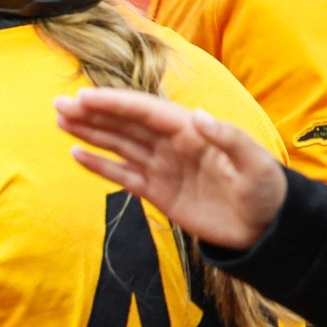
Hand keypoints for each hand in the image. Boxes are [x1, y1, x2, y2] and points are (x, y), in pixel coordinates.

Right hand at [57, 87, 287, 250]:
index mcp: (189, 130)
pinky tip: (77, 155)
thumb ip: (228, 138)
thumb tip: (198, 115)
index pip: (144, 111)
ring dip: (90, 132)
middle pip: (124, 124)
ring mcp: (162, 167)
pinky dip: (100, 166)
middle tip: (59, 104)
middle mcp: (170, 144)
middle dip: (92, 113)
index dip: (114, 103)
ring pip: (119, 144)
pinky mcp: (158, 192)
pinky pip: (123, 175)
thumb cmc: (266, 190)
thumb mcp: (254, 163)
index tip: (84, 97)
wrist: (266, 228)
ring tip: (60, 120)